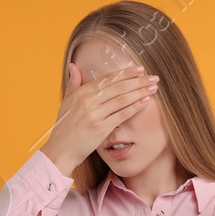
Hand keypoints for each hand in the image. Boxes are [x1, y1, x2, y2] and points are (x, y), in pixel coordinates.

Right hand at [41, 62, 159, 176]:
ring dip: (140, 92)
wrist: (61, 150)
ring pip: (122, 99)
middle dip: (138, 81)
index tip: (139, 69)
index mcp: (81, 92)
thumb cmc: (65, 127)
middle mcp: (88, 101)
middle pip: (118, 87)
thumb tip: (74, 65)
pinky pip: (122, 115)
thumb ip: (73, 83)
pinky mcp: (101, 129)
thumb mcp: (66, 102)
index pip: (108, 79)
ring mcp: (94, 115)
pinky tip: (146, 101)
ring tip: (153, 87)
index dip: (125, 73)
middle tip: (153, 77)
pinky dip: (135, 107)